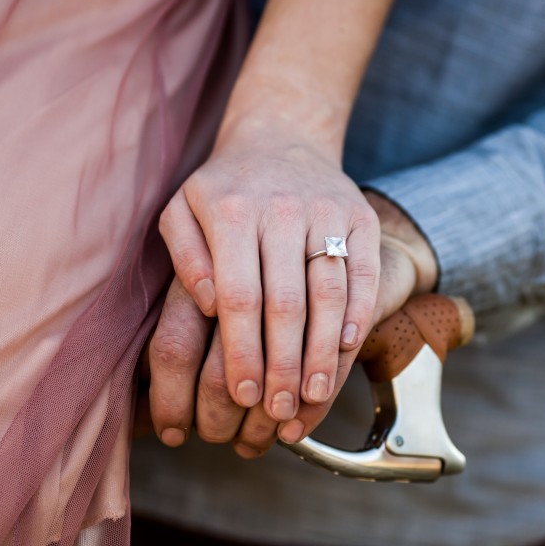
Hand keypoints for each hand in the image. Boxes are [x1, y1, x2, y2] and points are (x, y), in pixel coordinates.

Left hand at [158, 121, 380, 424]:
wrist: (282, 136)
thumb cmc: (224, 190)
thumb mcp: (182, 211)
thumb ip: (185, 259)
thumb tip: (210, 306)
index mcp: (232, 212)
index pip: (240, 297)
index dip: (243, 351)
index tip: (244, 394)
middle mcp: (282, 210)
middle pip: (287, 303)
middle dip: (284, 365)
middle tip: (279, 410)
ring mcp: (327, 211)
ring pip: (330, 293)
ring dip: (323, 351)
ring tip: (311, 394)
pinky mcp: (360, 216)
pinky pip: (362, 272)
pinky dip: (358, 313)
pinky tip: (346, 348)